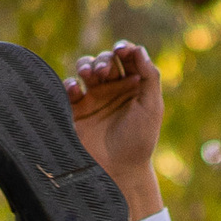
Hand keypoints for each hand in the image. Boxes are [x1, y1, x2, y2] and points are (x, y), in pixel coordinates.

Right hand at [64, 38, 166, 216]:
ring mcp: (93, 99)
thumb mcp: (151, 108)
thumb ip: (150, 76)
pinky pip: (68, 88)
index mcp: (133, 87)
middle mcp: (112, 90)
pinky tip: (75, 90)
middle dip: (104, 60)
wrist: (118, 172)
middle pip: (105, 60)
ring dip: (86, 65)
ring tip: (89, 76)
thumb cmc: (139, 142)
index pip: (126, 57)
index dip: (123, 48)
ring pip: (85, 68)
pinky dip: (69, 84)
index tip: (122, 50)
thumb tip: (139, 48)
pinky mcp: (76, 110)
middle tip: (105, 73)